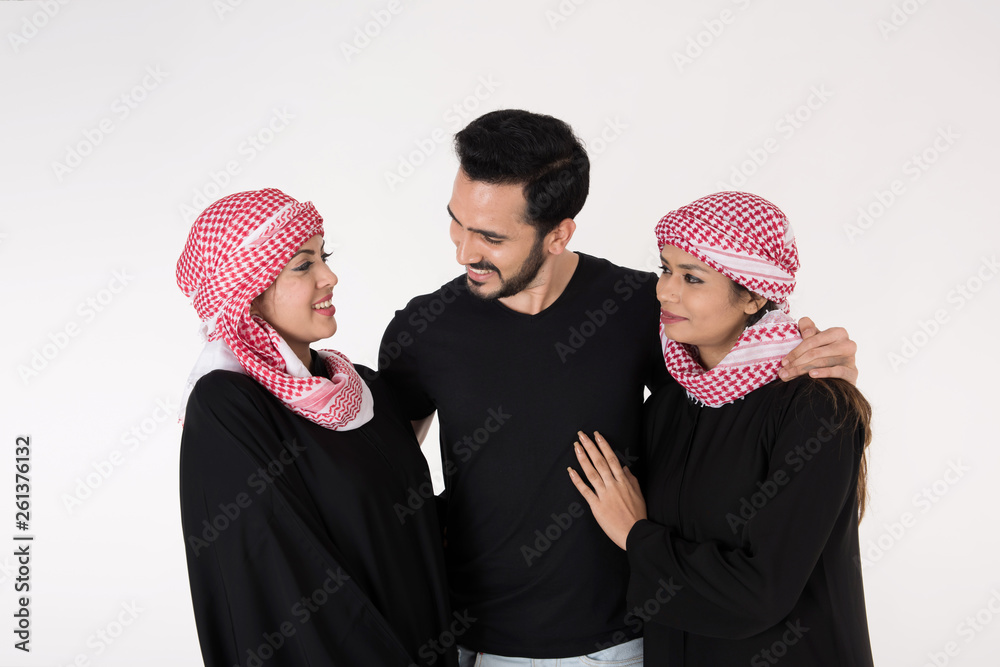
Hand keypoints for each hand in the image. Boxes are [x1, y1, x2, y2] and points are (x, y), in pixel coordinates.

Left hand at [567, 431, 645, 549]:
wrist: (635, 533)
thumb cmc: (637, 514)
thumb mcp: (638, 493)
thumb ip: (631, 479)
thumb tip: (625, 467)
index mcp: (623, 481)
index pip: (612, 459)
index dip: (603, 446)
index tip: (597, 435)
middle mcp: (613, 485)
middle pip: (600, 462)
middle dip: (590, 447)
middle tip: (581, 435)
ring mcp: (604, 495)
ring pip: (592, 473)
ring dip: (583, 459)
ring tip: (576, 447)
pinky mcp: (596, 506)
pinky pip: (585, 491)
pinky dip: (577, 480)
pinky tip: (570, 471)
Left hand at [779, 316, 857, 384]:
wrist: (839, 376)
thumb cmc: (823, 354)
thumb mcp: (814, 340)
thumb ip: (808, 330)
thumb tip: (806, 331)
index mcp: (837, 332)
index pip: (812, 340)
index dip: (796, 351)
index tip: (783, 361)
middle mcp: (847, 343)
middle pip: (815, 352)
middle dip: (796, 363)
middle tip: (783, 372)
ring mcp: (851, 358)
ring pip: (822, 362)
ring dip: (802, 370)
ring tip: (788, 376)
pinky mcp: (853, 372)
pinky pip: (838, 371)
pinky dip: (823, 372)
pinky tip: (811, 375)